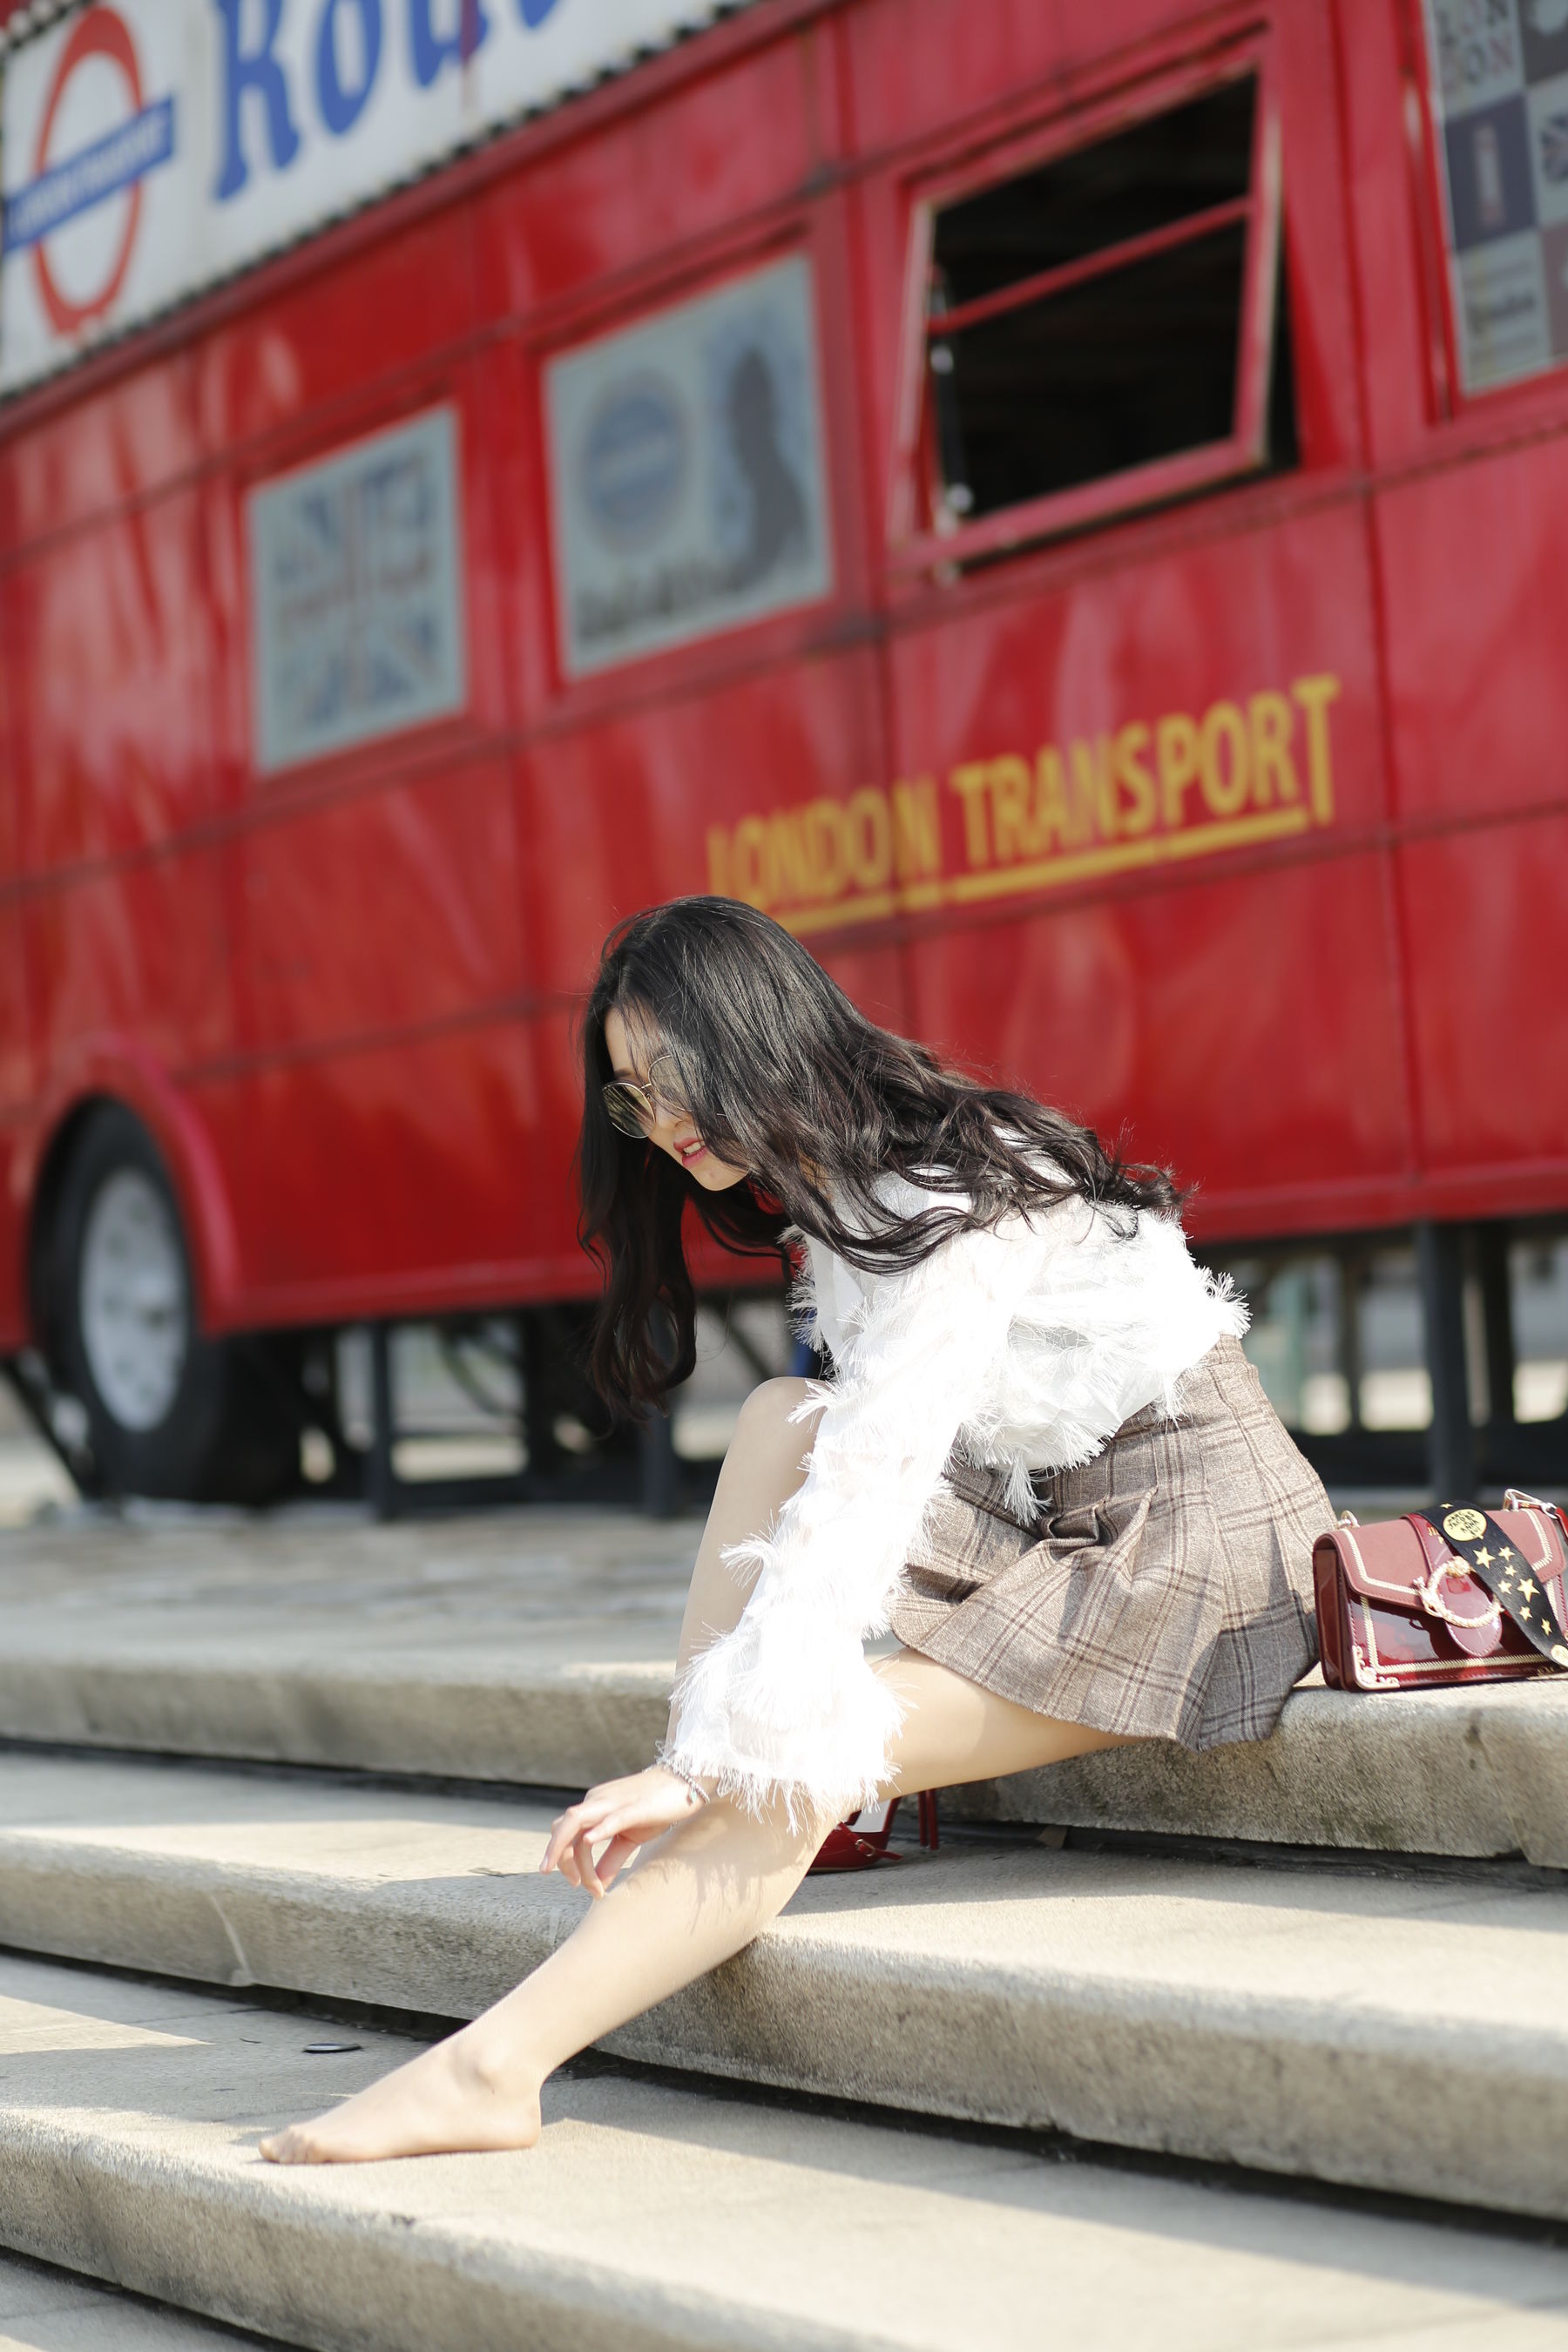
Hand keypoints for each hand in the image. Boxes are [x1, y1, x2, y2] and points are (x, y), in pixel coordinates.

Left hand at [539, 1764, 707, 1896]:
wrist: (685, 1781)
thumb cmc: (656, 1807)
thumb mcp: (630, 1837)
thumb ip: (611, 1860)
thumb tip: (597, 1887)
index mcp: (594, 1807)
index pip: (567, 1834)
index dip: (567, 1862)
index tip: (580, 1886)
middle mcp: (597, 1801)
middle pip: (564, 1827)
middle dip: (557, 1855)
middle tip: (565, 1881)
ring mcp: (614, 1802)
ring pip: (578, 1821)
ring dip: (567, 1849)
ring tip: (572, 1877)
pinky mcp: (635, 1807)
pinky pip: (611, 1818)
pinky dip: (597, 1830)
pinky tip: (588, 1841)